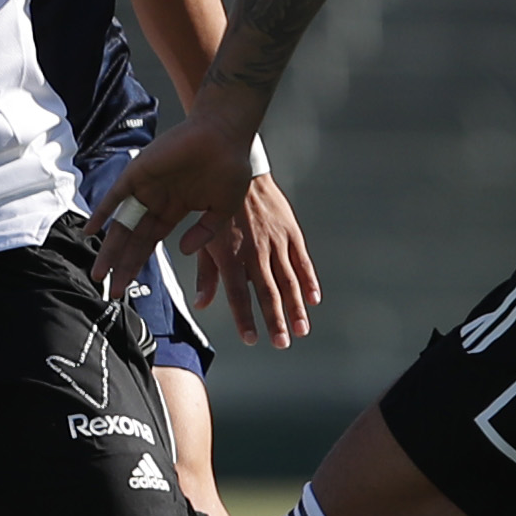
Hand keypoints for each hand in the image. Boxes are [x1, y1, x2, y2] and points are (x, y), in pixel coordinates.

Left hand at [92, 116, 253, 307]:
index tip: (128, 288)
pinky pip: (115, 195)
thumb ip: (205, 232)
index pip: (150, 243)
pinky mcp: (139, 171)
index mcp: (176, 209)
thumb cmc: (230, 165)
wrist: (226, 132)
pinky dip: (103, 212)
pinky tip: (91, 230)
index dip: (138, 265)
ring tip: (99, 273)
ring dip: (109, 249)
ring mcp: (146, 186)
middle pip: (133, 239)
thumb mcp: (223, 208)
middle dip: (122, 266)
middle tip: (110, 289)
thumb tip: (185, 251)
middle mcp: (157, 200)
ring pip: (122, 223)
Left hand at [190, 170, 321, 349]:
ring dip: (296, 307)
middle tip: (282, 343)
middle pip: (268, 292)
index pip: (238, 294)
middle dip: (276, 320)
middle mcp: (255, 251)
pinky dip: (309, 280)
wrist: (240, 172)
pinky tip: (314, 299)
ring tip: (302, 330)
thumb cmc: (216, 210)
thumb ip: (207, 273)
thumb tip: (201, 304)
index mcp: (231, 255)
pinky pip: (302, 260)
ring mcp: (276, 241)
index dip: (245, 318)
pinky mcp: (291, 231)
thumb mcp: (205, 240)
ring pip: (289, 281)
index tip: (251, 340)